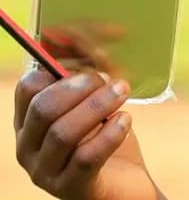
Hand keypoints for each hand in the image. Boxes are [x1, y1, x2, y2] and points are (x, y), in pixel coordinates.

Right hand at [13, 69, 162, 199]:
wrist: (123, 185)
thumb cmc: (106, 137)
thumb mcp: (95, 103)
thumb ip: (91, 76)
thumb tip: (98, 39)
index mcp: (28, 121)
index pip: (29, 86)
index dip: (60, 63)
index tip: (93, 56)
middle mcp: (28, 148)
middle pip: (43, 108)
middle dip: (80, 87)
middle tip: (111, 80)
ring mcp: (45, 172)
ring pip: (63, 133)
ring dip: (97, 106)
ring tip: (123, 92)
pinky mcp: (71, 188)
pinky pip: (86, 158)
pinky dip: (109, 134)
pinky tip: (125, 120)